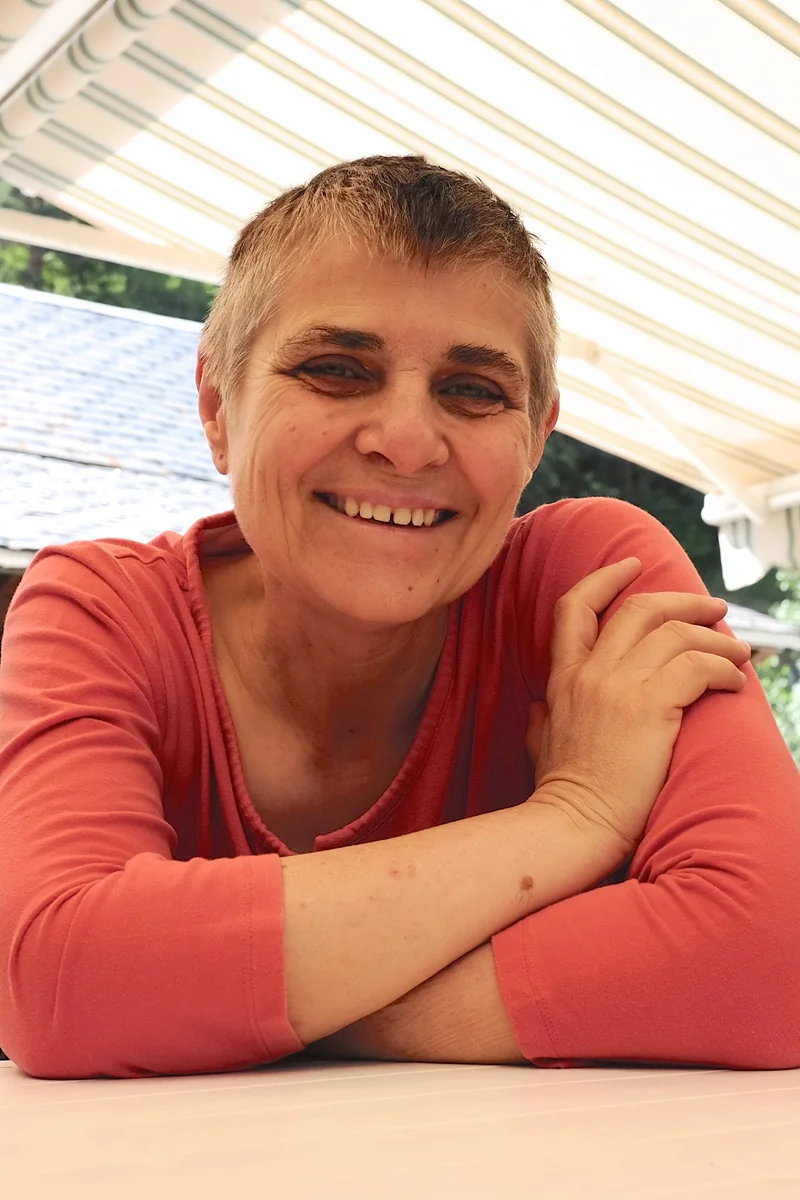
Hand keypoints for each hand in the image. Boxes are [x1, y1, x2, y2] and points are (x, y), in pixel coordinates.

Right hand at [526, 557, 750, 854]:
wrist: (572, 825)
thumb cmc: (562, 793)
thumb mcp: (539, 743)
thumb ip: (542, 717)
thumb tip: (538, 708)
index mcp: (563, 677)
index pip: (576, 606)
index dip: (606, 578)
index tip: (634, 565)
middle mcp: (590, 673)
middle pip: (640, 608)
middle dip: (684, 600)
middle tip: (715, 608)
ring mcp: (619, 687)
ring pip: (677, 634)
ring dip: (717, 640)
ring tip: (740, 656)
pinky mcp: (650, 708)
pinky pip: (698, 668)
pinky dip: (724, 671)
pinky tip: (735, 686)